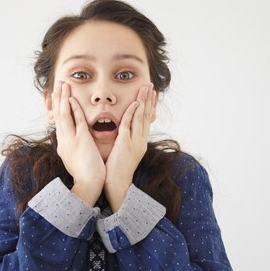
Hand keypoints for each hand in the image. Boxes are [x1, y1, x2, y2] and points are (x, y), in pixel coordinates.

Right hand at [52, 80, 105, 204]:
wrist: (88, 185)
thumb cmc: (86, 174)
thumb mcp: (76, 158)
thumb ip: (75, 147)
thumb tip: (75, 141)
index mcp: (63, 144)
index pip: (59, 122)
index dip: (57, 107)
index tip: (58, 96)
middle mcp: (63, 140)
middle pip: (58, 115)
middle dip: (58, 98)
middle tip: (58, 84)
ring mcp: (70, 139)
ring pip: (64, 115)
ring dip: (63, 98)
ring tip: (63, 85)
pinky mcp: (80, 140)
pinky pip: (76, 120)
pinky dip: (73, 108)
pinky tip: (72, 99)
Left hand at [104, 83, 156, 211]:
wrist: (117, 184)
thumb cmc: (118, 169)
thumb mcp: (125, 152)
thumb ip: (126, 140)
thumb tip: (124, 131)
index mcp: (140, 142)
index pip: (147, 121)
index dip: (149, 107)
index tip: (152, 95)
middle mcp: (141, 141)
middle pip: (147, 116)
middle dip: (149, 100)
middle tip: (151, 86)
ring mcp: (134, 142)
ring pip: (140, 118)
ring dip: (143, 102)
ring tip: (146, 89)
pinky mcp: (126, 144)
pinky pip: (129, 125)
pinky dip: (132, 113)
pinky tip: (134, 104)